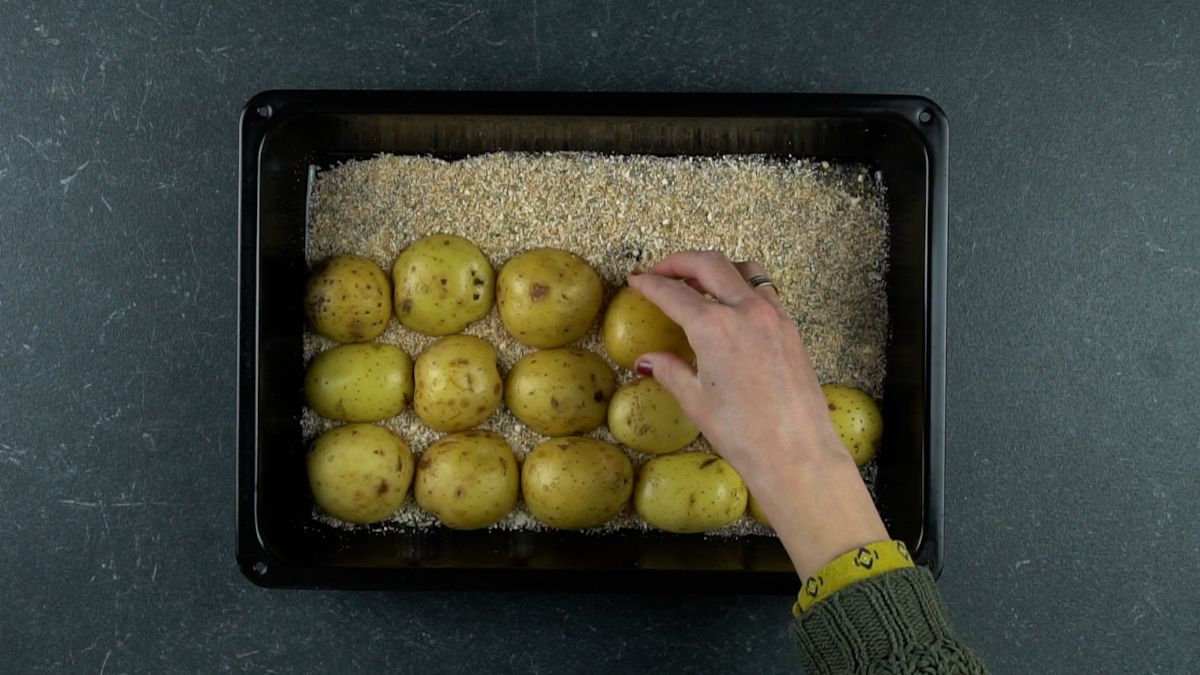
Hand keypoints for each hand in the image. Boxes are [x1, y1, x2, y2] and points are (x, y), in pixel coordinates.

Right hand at [628, 251, 887, 578]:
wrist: (797, 452)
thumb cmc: (743, 434)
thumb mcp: (696, 401)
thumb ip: (671, 371)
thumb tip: (648, 360)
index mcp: (714, 327)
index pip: (673, 293)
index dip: (649, 284)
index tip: (636, 280)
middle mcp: (746, 311)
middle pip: (709, 264)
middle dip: (679, 262)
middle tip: (660, 270)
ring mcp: (773, 316)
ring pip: (743, 269)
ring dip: (716, 267)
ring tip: (698, 280)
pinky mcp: (791, 328)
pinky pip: (765, 290)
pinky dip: (744, 285)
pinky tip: (734, 304)